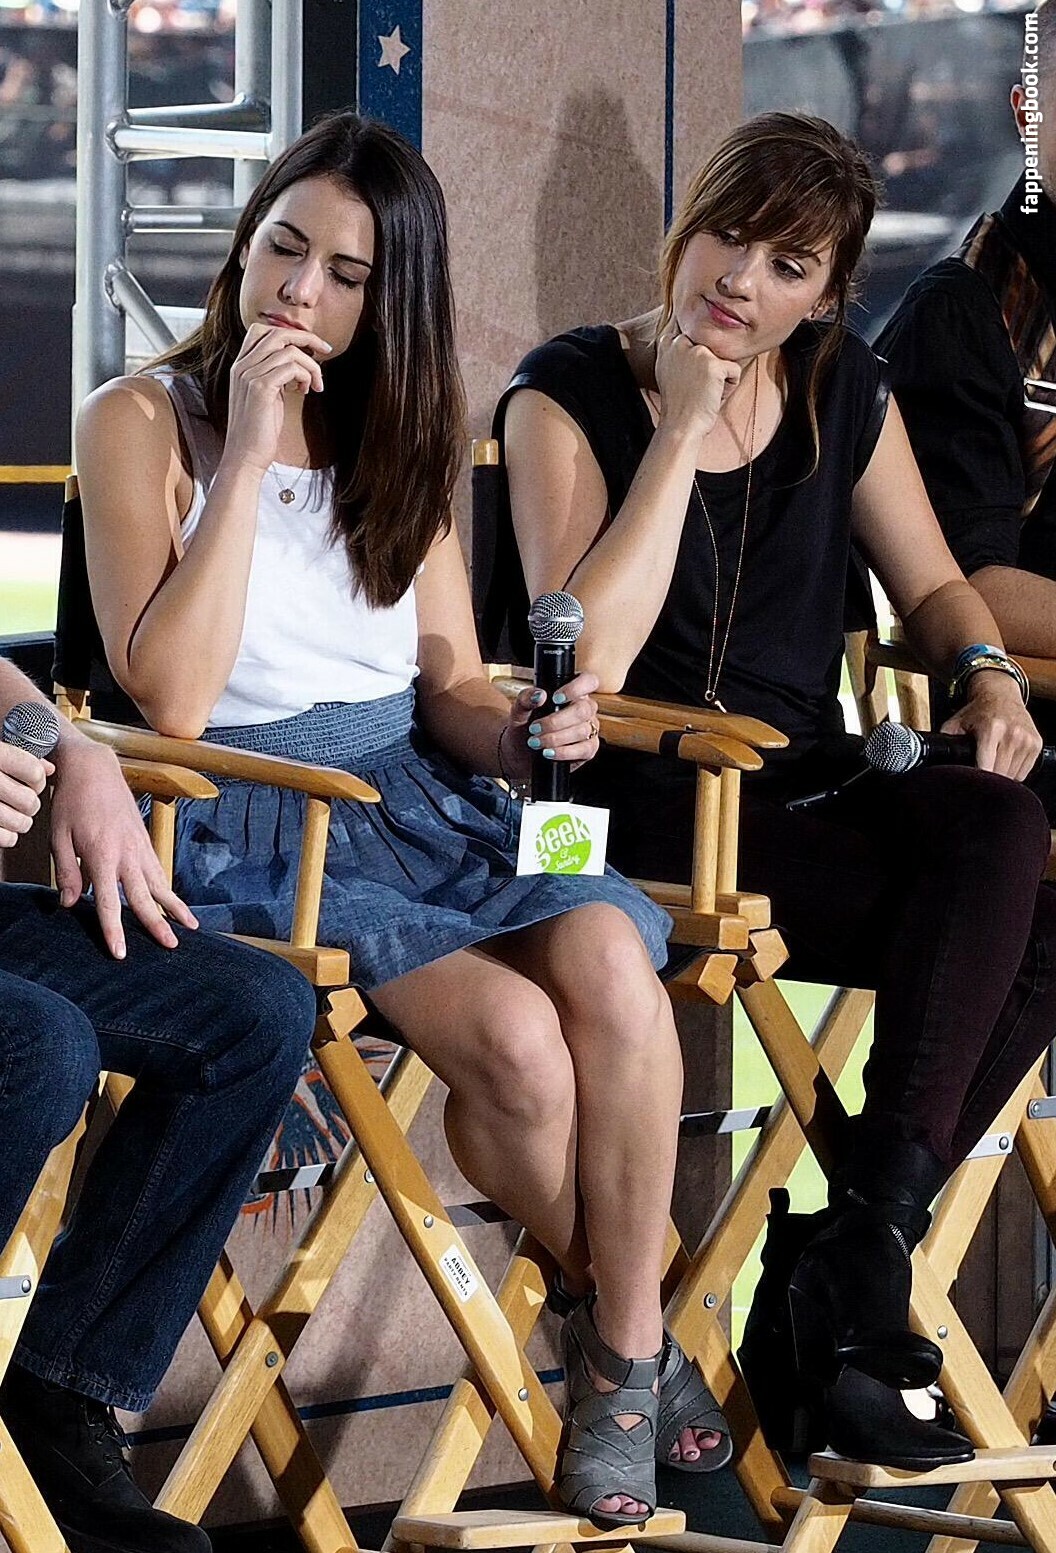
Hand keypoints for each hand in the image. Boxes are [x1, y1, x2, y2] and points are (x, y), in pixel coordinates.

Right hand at [0, 743, 52, 847]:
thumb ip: (20, 754)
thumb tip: (49, 769)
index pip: (33, 771)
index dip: (38, 778)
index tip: (33, 780)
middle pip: (29, 800)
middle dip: (31, 803)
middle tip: (24, 800)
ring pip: (20, 822)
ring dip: (22, 822)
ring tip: (16, 815)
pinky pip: (5, 838)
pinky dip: (8, 836)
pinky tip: (4, 827)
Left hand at [49, 736, 198, 958]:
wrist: (94, 768)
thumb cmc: (72, 802)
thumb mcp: (58, 838)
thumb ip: (65, 872)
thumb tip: (67, 905)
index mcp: (101, 856)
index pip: (108, 902)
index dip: (115, 930)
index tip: (121, 953)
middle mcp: (126, 854)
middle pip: (143, 897)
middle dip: (157, 923)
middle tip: (171, 946)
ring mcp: (139, 846)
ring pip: (160, 883)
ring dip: (175, 907)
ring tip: (191, 927)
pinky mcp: (145, 840)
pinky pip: (159, 870)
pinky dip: (168, 888)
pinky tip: (175, 902)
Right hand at [225, 321, 332, 473]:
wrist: (245, 457)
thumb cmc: (259, 431)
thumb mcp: (266, 396)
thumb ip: (275, 376)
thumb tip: (297, 365)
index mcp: (241, 366)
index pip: (261, 330)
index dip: (289, 332)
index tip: (309, 346)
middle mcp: (242, 366)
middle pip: (277, 333)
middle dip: (306, 338)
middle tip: (325, 349)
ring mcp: (249, 376)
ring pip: (289, 351)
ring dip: (311, 365)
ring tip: (315, 384)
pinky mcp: (260, 389)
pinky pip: (291, 368)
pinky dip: (306, 376)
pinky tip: (306, 391)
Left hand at [501, 672, 600, 782]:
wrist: (521, 753)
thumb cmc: (524, 727)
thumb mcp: (519, 711)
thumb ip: (526, 698)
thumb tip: (539, 695)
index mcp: (572, 693)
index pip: (588, 681)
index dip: (576, 688)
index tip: (556, 698)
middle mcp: (584, 709)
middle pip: (583, 710)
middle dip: (556, 721)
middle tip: (534, 728)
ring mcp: (589, 729)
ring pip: (582, 730)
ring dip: (555, 738)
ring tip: (536, 742)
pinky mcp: (588, 749)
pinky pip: (585, 749)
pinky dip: (564, 752)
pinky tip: (548, 752)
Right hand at [655, 322, 740, 439]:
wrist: (680, 426)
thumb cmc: (678, 405)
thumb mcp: (667, 371)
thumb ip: (676, 352)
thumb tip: (688, 338)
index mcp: (667, 344)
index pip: (693, 336)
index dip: (698, 358)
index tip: (690, 377)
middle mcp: (680, 343)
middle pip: (712, 348)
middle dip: (710, 366)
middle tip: (696, 387)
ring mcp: (698, 352)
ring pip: (723, 359)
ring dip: (719, 377)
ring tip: (704, 392)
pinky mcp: (714, 364)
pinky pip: (734, 371)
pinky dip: (729, 387)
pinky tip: (713, 396)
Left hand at [940, 672, 1041, 780]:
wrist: (1000, 694)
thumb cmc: (976, 712)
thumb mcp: (954, 724)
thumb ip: (945, 742)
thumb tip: (933, 761)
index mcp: (991, 730)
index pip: (986, 768)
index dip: (977, 779)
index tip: (970, 783)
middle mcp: (1012, 734)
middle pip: (999, 775)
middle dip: (987, 778)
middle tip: (978, 771)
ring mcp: (1026, 740)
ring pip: (1012, 776)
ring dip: (1001, 775)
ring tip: (992, 761)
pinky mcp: (1036, 744)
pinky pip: (1023, 772)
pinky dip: (1013, 772)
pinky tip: (1004, 759)